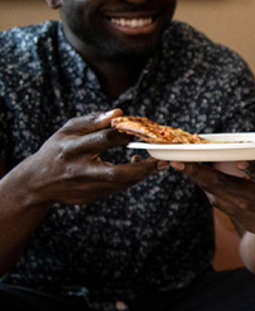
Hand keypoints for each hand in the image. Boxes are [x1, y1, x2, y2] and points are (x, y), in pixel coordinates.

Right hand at [19, 109, 159, 204]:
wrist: (37, 181)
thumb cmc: (57, 149)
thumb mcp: (68, 130)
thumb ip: (94, 121)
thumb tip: (118, 113)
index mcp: (73, 148)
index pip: (104, 140)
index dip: (125, 135)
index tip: (140, 132)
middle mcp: (79, 170)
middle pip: (116, 173)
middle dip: (143, 167)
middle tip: (161, 160)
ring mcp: (84, 187)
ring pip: (120, 184)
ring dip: (141, 174)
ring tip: (155, 163)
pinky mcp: (89, 197)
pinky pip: (116, 190)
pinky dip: (131, 180)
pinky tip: (138, 170)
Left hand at [170, 144, 254, 238]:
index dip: (252, 171)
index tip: (242, 163)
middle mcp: (250, 196)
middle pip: (221, 184)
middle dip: (199, 173)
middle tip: (178, 161)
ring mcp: (236, 205)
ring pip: (210, 188)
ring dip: (192, 176)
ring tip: (174, 162)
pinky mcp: (228, 209)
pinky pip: (210, 193)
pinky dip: (198, 182)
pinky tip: (184, 169)